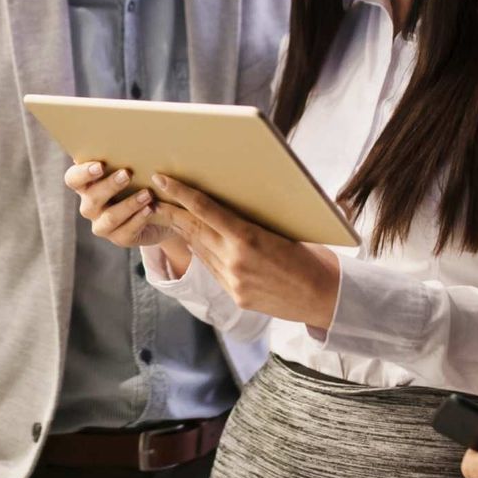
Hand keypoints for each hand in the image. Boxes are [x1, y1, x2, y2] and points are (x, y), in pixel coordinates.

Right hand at [64, 161, 187, 259]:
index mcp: (87, 184)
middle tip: (127, 174)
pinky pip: (124, 233)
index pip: (73, 179)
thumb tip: (130, 132)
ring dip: (128, 205)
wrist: (162, 210)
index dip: (83, 173)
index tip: (100, 165)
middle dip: (109, 186)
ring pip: (109, 218)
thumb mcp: (134, 166)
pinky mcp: (119, 238)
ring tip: (147, 194)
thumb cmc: (142, 179)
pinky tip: (150, 209)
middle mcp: (91, 205)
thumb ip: (124, 155)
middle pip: (91, 198)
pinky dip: (138, 220)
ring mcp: (102, 224)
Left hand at [151, 173, 340, 329]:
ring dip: (185, 232)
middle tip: (153, 196)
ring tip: (170, 215)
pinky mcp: (235, 296)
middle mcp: (234, 260)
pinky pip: (212, 269)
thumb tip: (227, 207)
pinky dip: (203, 253)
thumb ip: (249, 224)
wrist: (324, 297)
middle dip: (170, 211)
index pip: (204, 209)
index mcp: (247, 238)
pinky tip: (198, 242)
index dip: (179, 193)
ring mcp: (232, 281)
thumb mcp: (281, 231)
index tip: (161, 179)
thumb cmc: (309, 256)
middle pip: (193, 229)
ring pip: (199, 250)